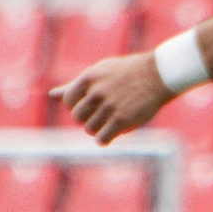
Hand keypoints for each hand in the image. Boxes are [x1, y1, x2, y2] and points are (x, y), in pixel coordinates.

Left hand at [51, 53, 171, 145]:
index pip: (68, 101)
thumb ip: (76, 86)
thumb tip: (52, 95)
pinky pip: (102, 138)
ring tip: (110, 121)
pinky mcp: (122, 120)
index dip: (78, 105)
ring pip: (90, 128)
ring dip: (99, 128)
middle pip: (77, 117)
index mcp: (89, 78)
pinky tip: (114, 131)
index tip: (92, 103)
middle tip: (102, 114)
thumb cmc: (128, 73)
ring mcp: (110, 106)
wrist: (159, 74)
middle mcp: (97, 92)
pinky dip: (105, 138)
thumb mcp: (101, 72)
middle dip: (87, 118)